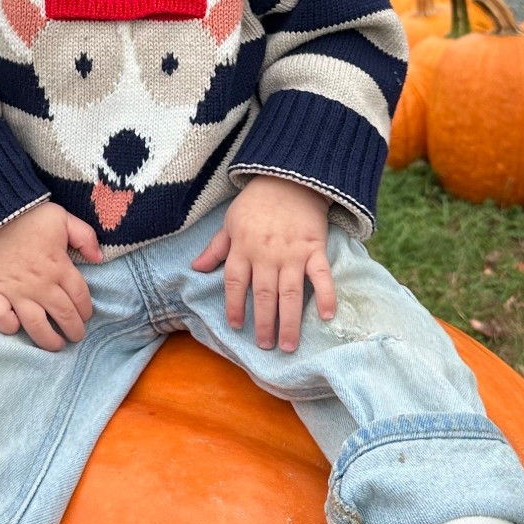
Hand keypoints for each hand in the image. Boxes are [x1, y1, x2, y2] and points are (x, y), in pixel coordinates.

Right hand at [0, 201, 101, 351]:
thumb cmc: (29, 215)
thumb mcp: (63, 218)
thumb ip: (85, 236)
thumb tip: (99, 258)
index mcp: (59, 267)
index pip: (80, 297)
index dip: (86, 310)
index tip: (86, 316)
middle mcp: (41, 284)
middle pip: (63, 315)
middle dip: (73, 330)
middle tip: (76, 336)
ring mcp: (17, 291)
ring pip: (36, 325)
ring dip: (48, 339)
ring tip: (55, 345)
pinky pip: (1, 318)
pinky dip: (9, 326)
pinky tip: (17, 327)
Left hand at [191, 176, 332, 352]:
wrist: (289, 178)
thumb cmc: (256, 202)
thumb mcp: (230, 222)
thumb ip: (216, 248)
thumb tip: (195, 268)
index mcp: (243, 248)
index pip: (235, 283)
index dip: (235, 306)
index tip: (236, 326)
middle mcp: (266, 254)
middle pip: (264, 294)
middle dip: (264, 323)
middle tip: (266, 346)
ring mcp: (292, 252)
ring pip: (290, 292)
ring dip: (289, 321)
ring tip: (288, 345)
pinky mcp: (314, 247)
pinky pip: (321, 275)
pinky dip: (326, 295)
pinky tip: (327, 316)